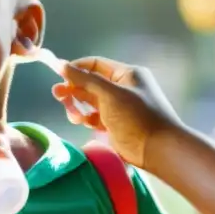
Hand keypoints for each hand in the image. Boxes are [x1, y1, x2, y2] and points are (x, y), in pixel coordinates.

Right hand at [53, 56, 180, 167]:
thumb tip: (62, 65)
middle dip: (74, 89)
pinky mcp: (114, 124)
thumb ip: (84, 79)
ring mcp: (118, 107)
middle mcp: (122, 88)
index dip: (76, 68)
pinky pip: (94, 117)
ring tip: (73, 115)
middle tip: (58, 96)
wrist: (157, 148)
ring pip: (90, 101)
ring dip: (78, 106)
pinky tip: (82, 122)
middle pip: (90, 83)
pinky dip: (86, 118)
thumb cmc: (136, 116)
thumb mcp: (109, 93)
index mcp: (126, 74)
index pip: (95, 65)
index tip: (58, 74)